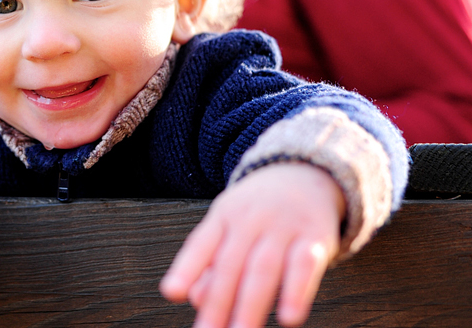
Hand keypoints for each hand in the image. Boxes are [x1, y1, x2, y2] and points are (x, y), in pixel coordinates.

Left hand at [160, 163, 344, 327]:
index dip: (185, 269)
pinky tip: (288, 318)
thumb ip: (209, 262)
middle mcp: (250, 220)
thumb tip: (195, 297)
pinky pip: (305, 266)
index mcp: (223, 216)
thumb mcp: (229, 224)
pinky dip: (296, 292)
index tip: (171, 293)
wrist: (305, 172)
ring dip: (250, 305)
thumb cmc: (258, 211)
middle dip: (217, 303)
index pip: (200, 244)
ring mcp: (283, 227)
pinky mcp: (315, 238)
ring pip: (263, 268)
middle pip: (230, 265)